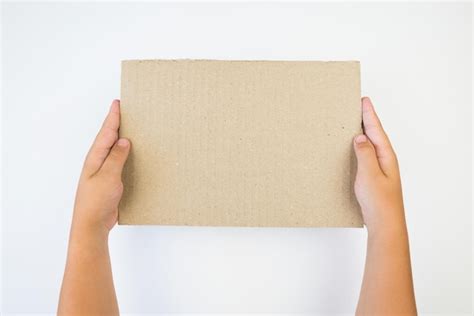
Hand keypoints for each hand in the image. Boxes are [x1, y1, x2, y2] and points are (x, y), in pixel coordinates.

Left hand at [72, 99, 129, 235]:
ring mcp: (104, 171)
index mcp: (95, 157)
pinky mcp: (110, 180)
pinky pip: (119, 162)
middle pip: (109, 138)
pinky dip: (126, 154)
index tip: (118, 103)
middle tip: (126, 110)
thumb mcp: (108, 176)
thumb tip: (123, 140)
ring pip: (115, 150)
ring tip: (132, 128)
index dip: (113, 117)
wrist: (92, 224)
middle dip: (117, 123)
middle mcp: (98, 161)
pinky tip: (133, 154)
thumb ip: (116, 157)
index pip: (106, 132)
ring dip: (122, 138)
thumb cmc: (96, 201)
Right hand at [353, 97, 405, 235]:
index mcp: (386, 156)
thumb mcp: (370, 174)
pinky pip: (366, 155)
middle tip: (359, 106)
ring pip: (370, 144)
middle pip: (375, 134)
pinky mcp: (374, 177)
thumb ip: (365, 154)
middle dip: (367, 119)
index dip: (369, 115)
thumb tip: (360, 136)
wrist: (384, 224)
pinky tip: (354, 148)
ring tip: (355, 122)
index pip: (376, 130)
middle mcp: (385, 160)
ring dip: (364, 132)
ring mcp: (380, 168)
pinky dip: (360, 147)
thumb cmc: (379, 202)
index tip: (364, 100)